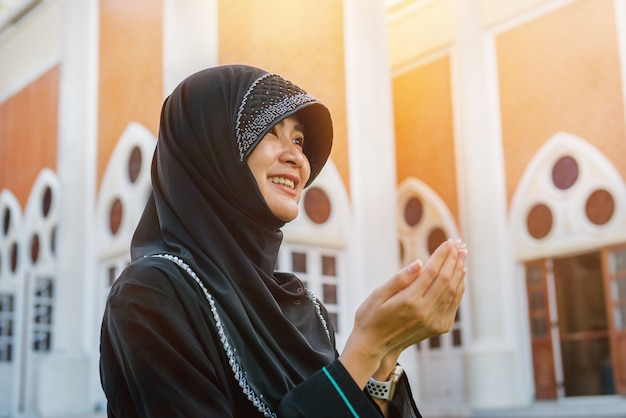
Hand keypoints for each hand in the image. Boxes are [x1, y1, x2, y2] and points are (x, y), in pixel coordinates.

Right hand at [339, 239, 466, 387]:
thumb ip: (399, 279)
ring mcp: (433, 321)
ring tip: (462, 256)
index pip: (431, 272)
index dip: (441, 255)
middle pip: (446, 280)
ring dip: (459, 272)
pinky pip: (453, 304)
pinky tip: (460, 277)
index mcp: (409, 300)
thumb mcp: (378, 294)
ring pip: (452, 292)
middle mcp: (424, 311)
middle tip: (460, 244)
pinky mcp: (437, 327)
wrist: (374, 345)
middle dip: (453, 260)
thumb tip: (420, 263)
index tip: (448, 242)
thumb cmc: (371, 317)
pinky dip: (459, 288)